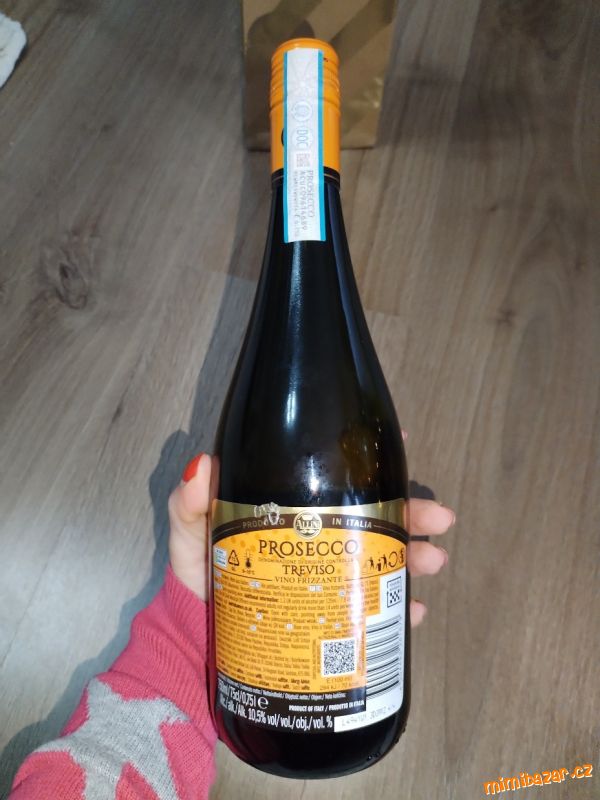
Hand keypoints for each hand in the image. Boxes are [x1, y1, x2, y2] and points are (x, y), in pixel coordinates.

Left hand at [168, 452, 453, 625]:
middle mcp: (321, 534)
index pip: (337, 473)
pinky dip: (397, 609)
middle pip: (374, 515)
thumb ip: (188, 503)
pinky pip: (374, 609)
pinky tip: (413, 612)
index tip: (404, 443)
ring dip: (414, 556)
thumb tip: (202, 465)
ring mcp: (331, 573)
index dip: (372, 457)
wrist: (202, 633)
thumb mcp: (190, 532)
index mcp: (295, 508)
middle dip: (412, 513)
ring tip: (432, 561)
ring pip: (384, 557)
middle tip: (437, 518)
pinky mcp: (334, 614)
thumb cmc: (201, 572)